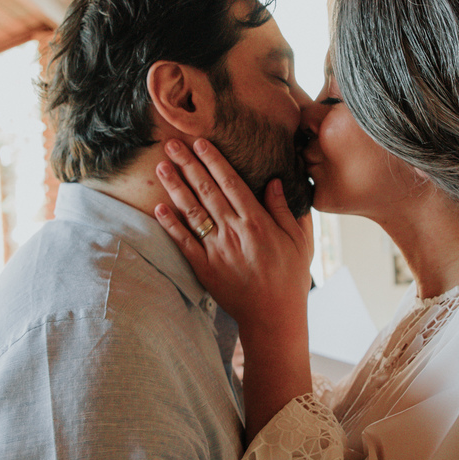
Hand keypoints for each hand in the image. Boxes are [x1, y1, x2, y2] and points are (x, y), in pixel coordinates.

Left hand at [154, 138, 312, 339]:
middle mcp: (233, 231)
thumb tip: (275, 181)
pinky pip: (183, 242)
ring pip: (191, 211)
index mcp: (257, 221)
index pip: (231, 182)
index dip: (214, 160)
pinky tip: (159, 207)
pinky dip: (170, 224)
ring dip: (174, 187)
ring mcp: (216, 250)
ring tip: (160, 167)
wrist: (274, 317)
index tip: (201, 142)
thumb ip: (286, 209)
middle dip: (188, 164)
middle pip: (206, 190)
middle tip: (171, 144)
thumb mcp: (299, 241)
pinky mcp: (204, 268)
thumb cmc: (290, 278)